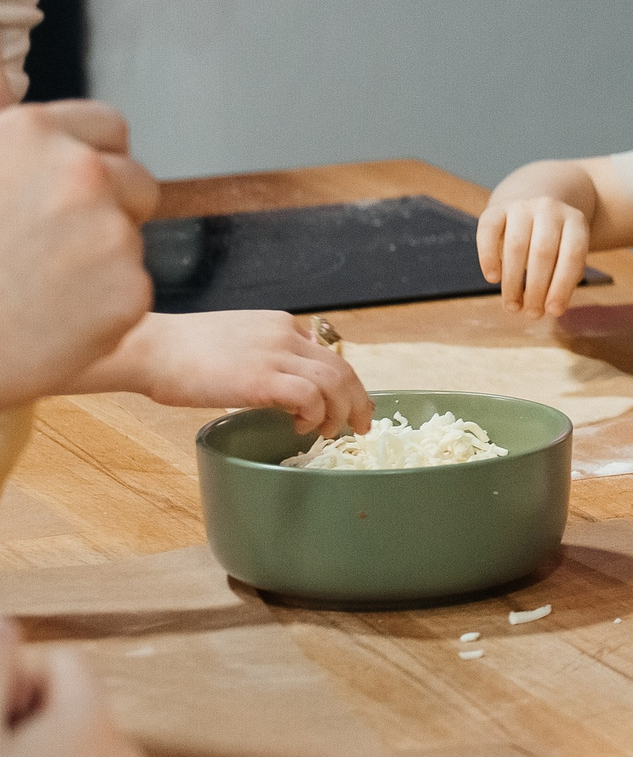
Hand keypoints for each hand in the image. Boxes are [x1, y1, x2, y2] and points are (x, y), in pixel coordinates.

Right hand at [0, 103, 158, 404]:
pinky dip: (99, 310)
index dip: (88, 160)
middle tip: (44, 248)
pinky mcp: (129, 294)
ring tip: (31, 285)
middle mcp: (80, 172)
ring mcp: (110, 233)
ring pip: (131, 239)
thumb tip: (10, 87)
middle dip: (107, 209)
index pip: (108, 128)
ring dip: (98, 260)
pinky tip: (46, 320)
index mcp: (32, 132)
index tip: (59, 192)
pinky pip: (130, 292)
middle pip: (136, 182)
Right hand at [102, 312, 370, 435]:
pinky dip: (316, 413)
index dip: (343, 382)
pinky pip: (311, 395)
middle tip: (360, 425)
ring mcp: (275, 355)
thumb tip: (278, 385)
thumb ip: (261, 356)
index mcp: (279, 325)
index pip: (328, 352)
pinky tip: (302, 426)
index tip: (346, 403)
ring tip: (331, 431)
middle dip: (358, 400)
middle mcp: (285, 335)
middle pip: (342, 367)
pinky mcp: (262, 378)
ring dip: (342, 411)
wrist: (148, 348)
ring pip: (335, 381)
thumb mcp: (233, 342)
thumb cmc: (178, 352)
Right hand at [474, 195, 590, 315]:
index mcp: (574, 220)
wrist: (532, 209)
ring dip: (513, 282)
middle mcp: (549, 209)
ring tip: (513, 307)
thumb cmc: (556, 243)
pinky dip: (488, 257)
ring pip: (515, 246)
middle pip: (543, 251)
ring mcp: (522, 206)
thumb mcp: (569, 253)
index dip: (563, 284)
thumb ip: (565, 276)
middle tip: (533, 314)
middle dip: (537, 288)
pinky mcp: (495, 209)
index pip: (572, 253)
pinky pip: (488, 232)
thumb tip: (553, 307)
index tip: (554, 311)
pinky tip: (493, 279)